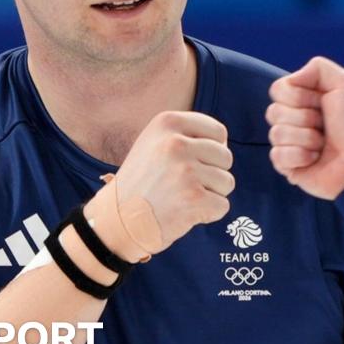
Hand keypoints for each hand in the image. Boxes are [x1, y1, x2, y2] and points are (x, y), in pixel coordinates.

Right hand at [86, 111, 234, 260]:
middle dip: (212, 175)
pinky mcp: (194, 199)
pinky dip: (208, 214)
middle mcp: (177, 143)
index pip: (219, 132)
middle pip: (226, 157)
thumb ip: (186, 135)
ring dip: (210, 195)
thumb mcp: (155, 143)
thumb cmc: (141, 183)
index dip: (212, 151)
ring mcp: (185, 171)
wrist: (115, 222)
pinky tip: (183, 213)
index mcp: (168, 122)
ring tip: (181, 198)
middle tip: (182, 185)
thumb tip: (223, 140)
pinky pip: (222, 206)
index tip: (190, 164)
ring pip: (227, 182)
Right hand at [266, 57, 343, 199]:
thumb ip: (318, 68)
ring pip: (276, 133)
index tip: (322, 102)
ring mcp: (289, 143)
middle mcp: (294, 119)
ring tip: (324, 144)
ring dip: (306, 138)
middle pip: (274, 111)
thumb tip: (291, 79)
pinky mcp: (287, 165)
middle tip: (325, 126)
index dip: (299, 96)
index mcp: (304, 99)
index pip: (278, 89)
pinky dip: (300, 156)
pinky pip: (277, 155)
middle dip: (305, 118)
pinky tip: (315, 159)